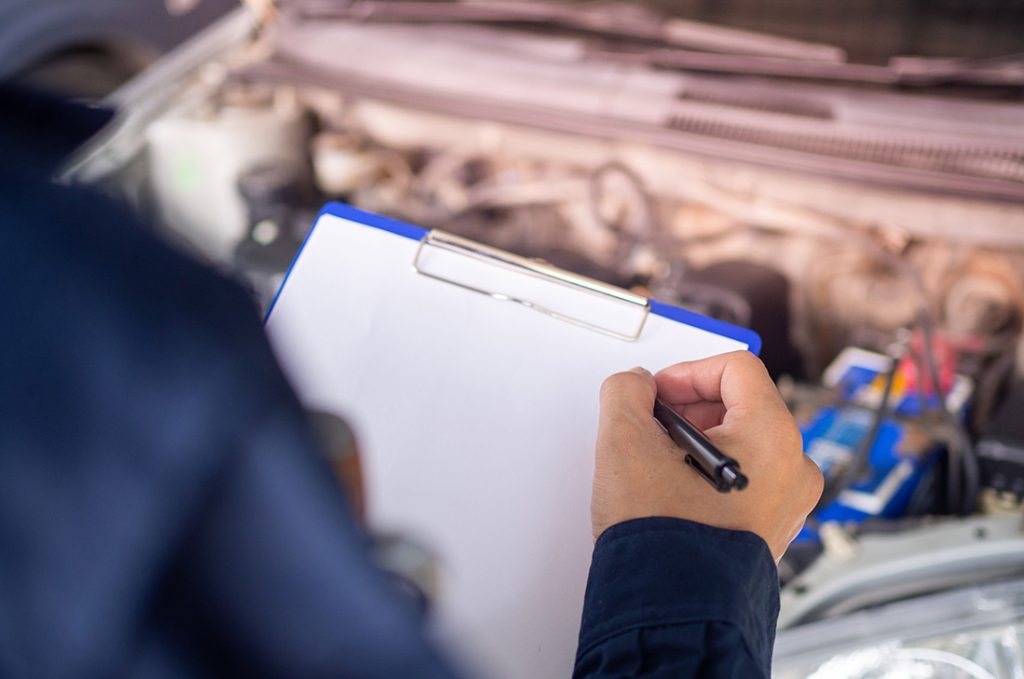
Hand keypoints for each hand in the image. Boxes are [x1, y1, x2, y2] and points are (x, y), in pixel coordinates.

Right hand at [591, 351, 822, 560]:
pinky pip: (746, 479)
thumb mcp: (625, 442)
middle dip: (689, 410)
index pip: (736, 368)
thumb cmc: (663, 539)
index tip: (656, 394)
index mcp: (773, 437)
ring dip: (696, 442)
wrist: (671, 611)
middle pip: (741, 405)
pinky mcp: (772, 529)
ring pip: (742, 443)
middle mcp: (794, 467)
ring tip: (658, 465)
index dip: (686, 373)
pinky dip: (710, 473)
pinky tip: (674, 491)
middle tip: (650, 428)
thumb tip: (635, 386)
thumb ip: (627, 393)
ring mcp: (788, 502)